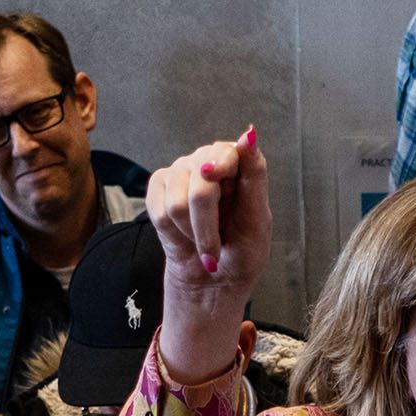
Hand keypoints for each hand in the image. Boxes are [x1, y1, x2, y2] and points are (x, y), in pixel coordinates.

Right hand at [149, 126, 270, 381]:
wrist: (213, 281)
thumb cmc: (242, 252)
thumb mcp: (257, 219)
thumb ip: (254, 177)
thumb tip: (248, 135)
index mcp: (238, 165)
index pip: (228, 152)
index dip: (219, 163)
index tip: (211, 173)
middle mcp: (207, 160)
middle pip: (200, 182)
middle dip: (207, 226)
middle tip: (214, 249)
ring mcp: (180, 172)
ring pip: (177, 203)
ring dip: (192, 235)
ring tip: (202, 244)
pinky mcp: (158, 188)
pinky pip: (158, 211)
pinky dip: (173, 234)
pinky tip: (184, 237)